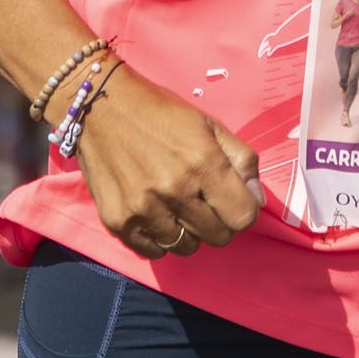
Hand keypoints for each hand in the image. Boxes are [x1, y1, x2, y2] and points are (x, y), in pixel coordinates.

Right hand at [78, 67, 263, 257]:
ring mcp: (144, 209)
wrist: (101, 106)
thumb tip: (258, 201)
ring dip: (188, 232)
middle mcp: (175, 190)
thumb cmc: (161, 113)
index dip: (241, 211)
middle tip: (201, 202)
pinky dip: (158, 240)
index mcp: (203, 163)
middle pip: (217, 237)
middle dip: (217, 222)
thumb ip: (242, 161)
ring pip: (185, 247)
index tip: (230, 201)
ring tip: (177, 208)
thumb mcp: (209, 125)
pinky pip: (152, 251)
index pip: (243, 218)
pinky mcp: (118, 221)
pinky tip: (155, 217)